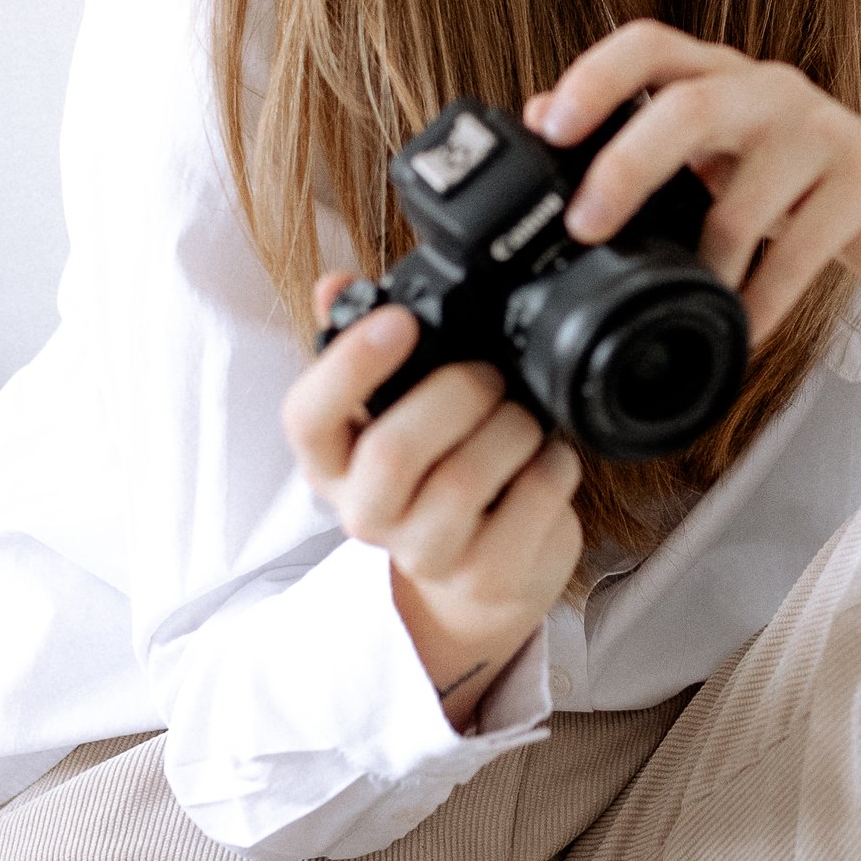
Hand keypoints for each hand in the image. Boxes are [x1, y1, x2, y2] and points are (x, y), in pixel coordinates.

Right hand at [282, 279, 583, 729]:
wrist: (482, 571)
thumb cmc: (436, 470)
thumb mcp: (394, 412)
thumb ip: (361, 346)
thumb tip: (334, 284)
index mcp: (331, 462)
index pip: (307, 418)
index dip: (350, 366)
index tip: (401, 321)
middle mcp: (365, 513)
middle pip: (394, 450)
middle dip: (458, 392)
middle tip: (490, 376)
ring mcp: (426, 553)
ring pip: (465, 479)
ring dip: (511, 427)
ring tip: (522, 415)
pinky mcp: (489, 577)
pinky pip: (530, 504)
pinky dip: (553, 465)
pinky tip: (549, 457)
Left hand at [525, 25, 860, 347]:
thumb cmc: (793, 177)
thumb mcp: (715, 149)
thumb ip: (638, 133)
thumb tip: (538, 117)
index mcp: (719, 73)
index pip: (649, 45)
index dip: (595, 77)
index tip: (550, 128)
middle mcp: (769, 88)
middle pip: (689, 108)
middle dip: (627, 168)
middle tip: (587, 228)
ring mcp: (822, 131)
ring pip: (743, 201)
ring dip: (704, 267)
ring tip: (681, 305)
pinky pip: (798, 254)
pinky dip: (761, 302)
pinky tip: (742, 330)